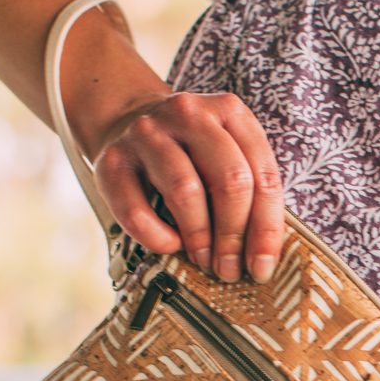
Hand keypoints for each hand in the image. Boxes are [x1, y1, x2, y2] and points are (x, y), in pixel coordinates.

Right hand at [92, 88, 285, 281]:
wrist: (125, 120)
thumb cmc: (188, 151)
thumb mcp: (226, 153)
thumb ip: (249, 189)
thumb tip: (261, 252)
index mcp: (229, 111)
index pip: (262, 174)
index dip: (266, 227)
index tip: (262, 265)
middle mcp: (188, 114)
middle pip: (229, 180)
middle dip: (234, 235)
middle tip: (231, 268)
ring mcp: (147, 134)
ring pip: (186, 192)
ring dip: (200, 237)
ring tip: (204, 259)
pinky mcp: (112, 159)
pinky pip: (137, 209)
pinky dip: (157, 236)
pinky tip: (170, 244)